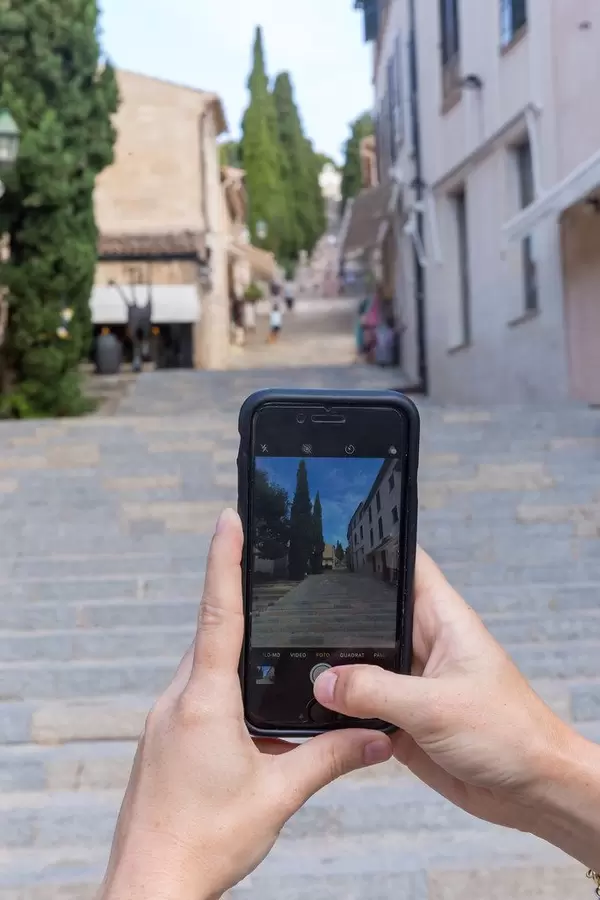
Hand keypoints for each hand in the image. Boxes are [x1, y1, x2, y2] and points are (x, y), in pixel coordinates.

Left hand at [100, 509, 391, 899]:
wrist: (151, 885)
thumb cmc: (205, 842)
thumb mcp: (278, 795)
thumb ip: (331, 758)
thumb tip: (377, 737)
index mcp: (206, 701)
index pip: (219, 613)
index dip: (224, 561)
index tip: (228, 519)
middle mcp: (179, 698)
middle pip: (214, 635)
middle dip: (242, 606)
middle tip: (268, 570)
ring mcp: (166, 716)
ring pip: (206, 666)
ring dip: (237, 655)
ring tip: (274, 652)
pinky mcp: (164, 735)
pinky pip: (198, 692)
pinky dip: (226, 687)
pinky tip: (251, 716)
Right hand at [314, 548, 573, 833]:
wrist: (532, 790)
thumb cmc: (509, 734)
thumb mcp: (436, 706)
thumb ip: (376, 691)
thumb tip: (324, 681)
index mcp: (441, 620)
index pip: (406, 566)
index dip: (374, 550)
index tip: (331, 547)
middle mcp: (424, 644)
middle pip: (371, 616)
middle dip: (337, 620)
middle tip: (295, 622)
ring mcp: (412, 681)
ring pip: (362, 663)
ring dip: (337, 671)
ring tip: (299, 671)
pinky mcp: (404, 717)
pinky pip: (363, 705)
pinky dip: (343, 710)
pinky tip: (317, 712)